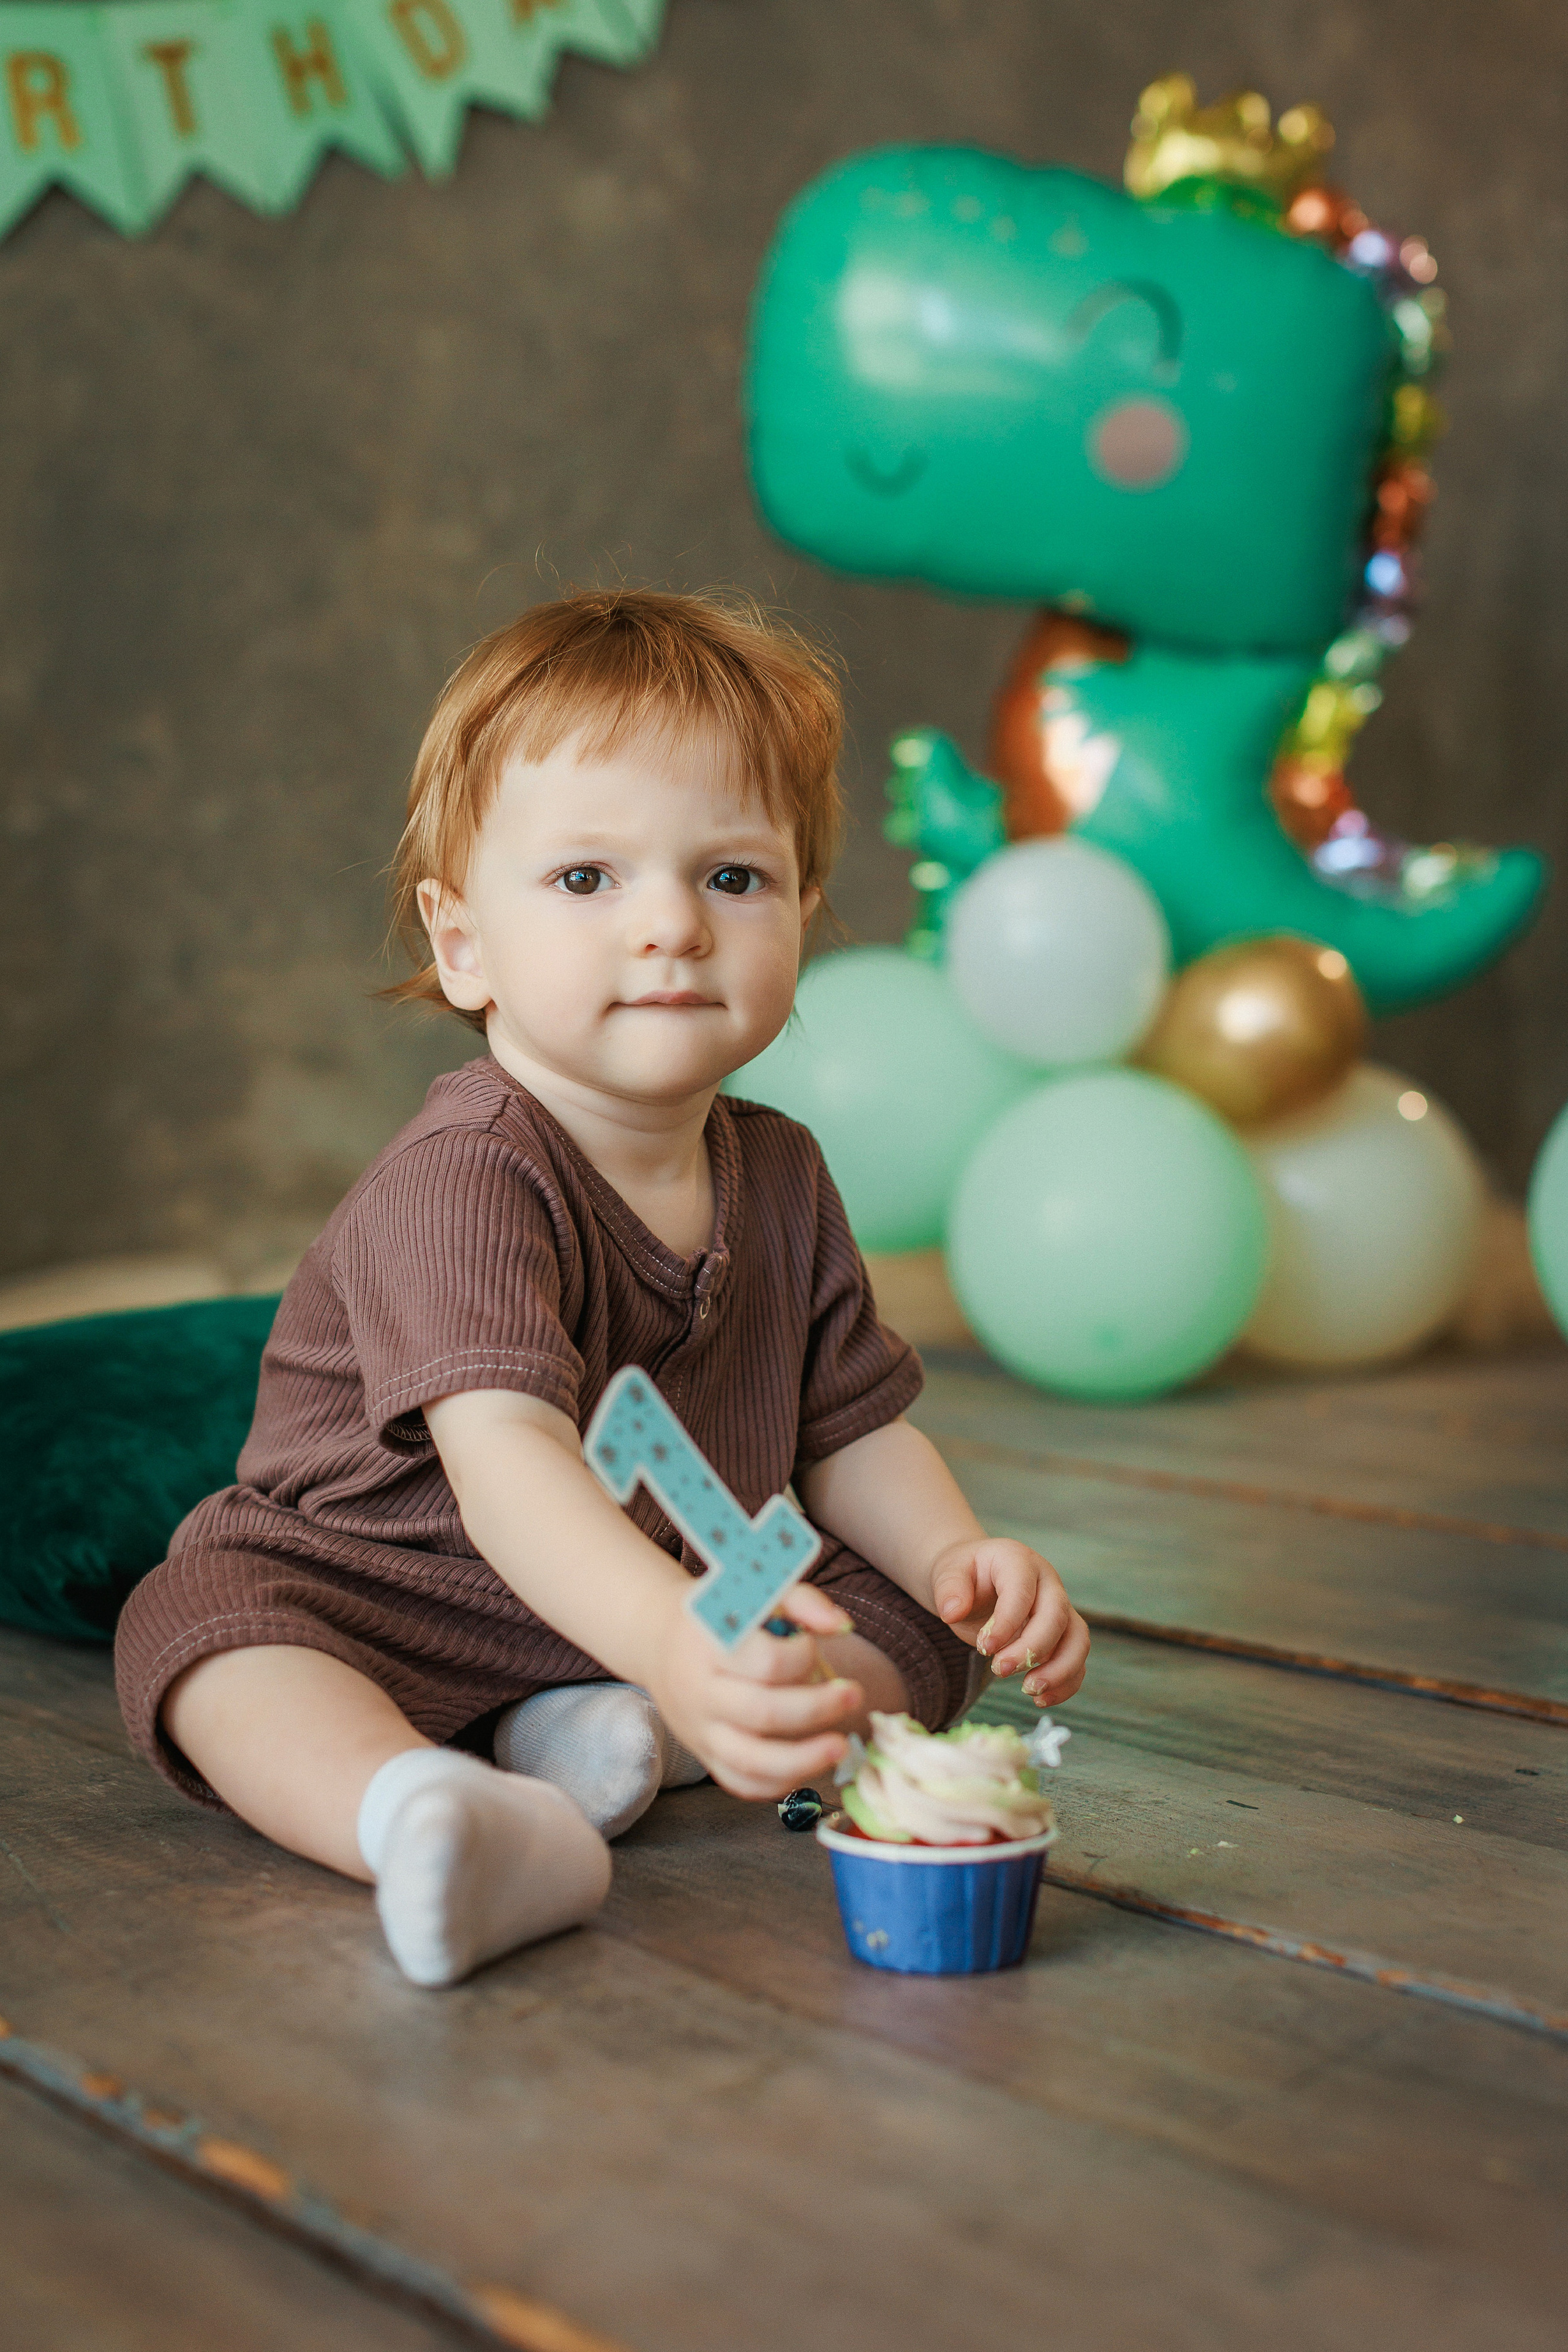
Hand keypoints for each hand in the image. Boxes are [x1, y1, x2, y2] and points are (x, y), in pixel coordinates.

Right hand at [644, 1581, 864, 1801]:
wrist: (657, 1639)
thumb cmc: (719, 1616)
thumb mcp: (755, 1593)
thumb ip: (802, 1601)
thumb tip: (842, 1625)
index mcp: (710, 1644)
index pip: (766, 1663)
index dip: (802, 1657)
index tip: (810, 1646)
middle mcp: (701, 1692)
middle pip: (764, 1714)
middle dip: (818, 1709)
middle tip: (854, 1695)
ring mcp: (700, 1730)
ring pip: (752, 1761)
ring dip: (804, 1759)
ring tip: (840, 1746)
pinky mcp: (704, 1754)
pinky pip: (740, 1782)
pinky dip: (778, 1783)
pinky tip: (808, 1766)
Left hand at [929, 1537, 1089, 1706]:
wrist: (973, 1580)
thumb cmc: (963, 1576)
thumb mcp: (947, 1573)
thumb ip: (948, 1589)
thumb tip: (952, 1613)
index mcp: (1019, 1561)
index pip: (1022, 1591)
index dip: (1007, 1622)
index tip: (985, 1647)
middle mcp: (1047, 1583)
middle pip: (1056, 1616)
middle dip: (1032, 1649)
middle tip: (1000, 1670)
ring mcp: (1059, 1608)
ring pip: (1077, 1639)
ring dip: (1059, 1670)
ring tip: (1029, 1691)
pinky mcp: (1063, 1634)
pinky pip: (1076, 1660)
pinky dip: (1066, 1683)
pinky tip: (1040, 1699)